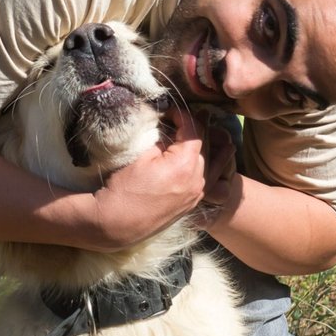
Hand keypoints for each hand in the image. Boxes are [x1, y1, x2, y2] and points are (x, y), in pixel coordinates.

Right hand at [87, 107, 234, 249]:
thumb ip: (162, 141)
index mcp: (184, 164)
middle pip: (206, 146)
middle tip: (192, 115)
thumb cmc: (124, 188)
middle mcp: (197, 180)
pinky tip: (217, 158)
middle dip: (198, 128)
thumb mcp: (141, 156)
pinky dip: (212, 165)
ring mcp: (197, 193)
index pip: (193, 131)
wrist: (117, 223)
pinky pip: (209, 179)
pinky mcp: (192, 203)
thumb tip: (170, 133)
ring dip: (210, 146)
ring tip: (214, 133)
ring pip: (212, 163)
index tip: (171, 111)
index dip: (183, 116)